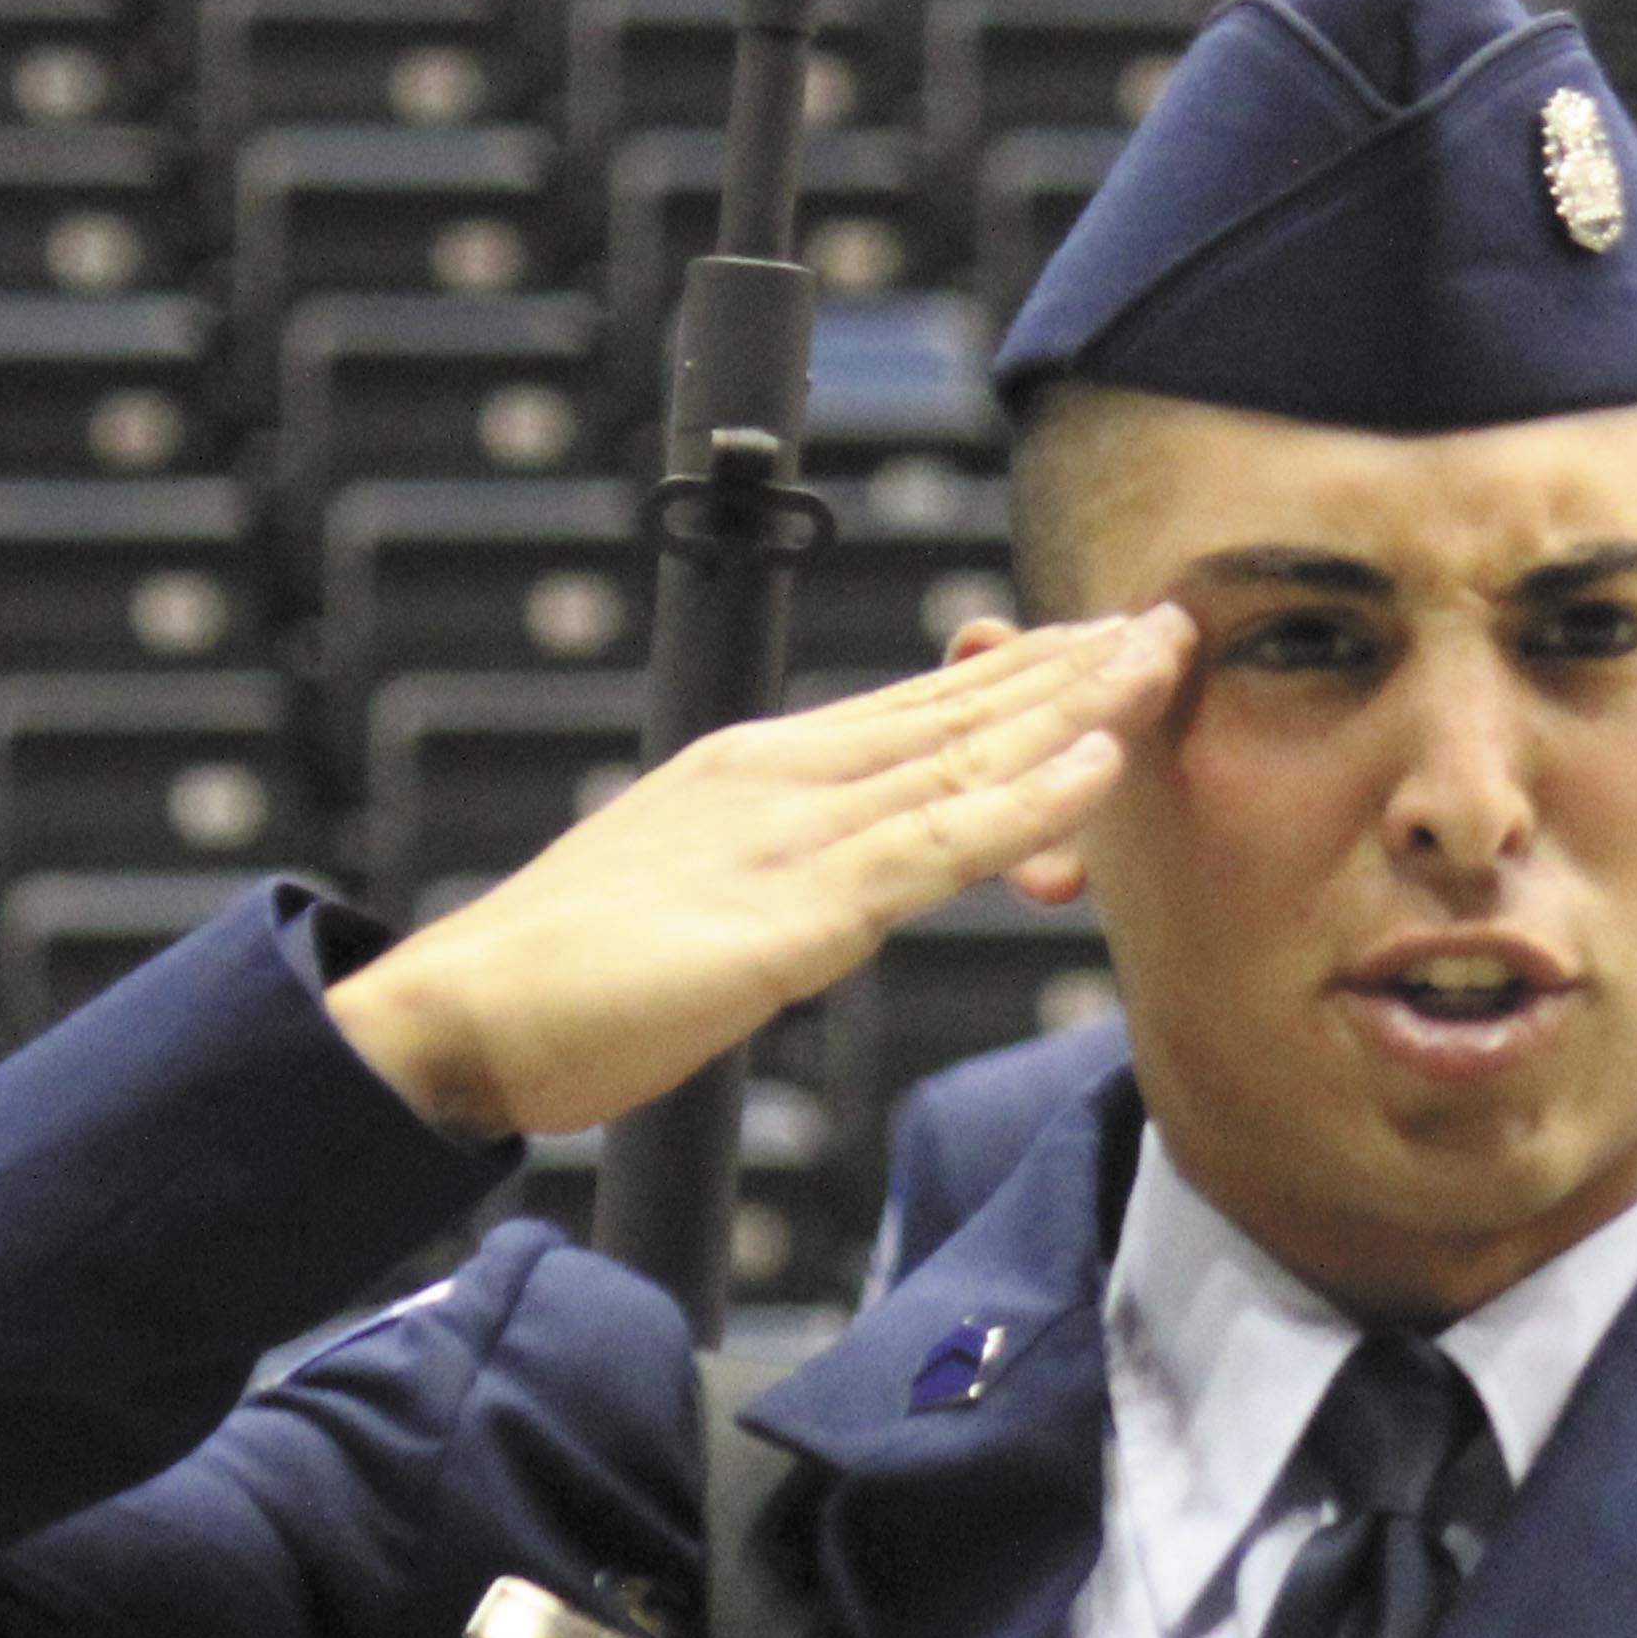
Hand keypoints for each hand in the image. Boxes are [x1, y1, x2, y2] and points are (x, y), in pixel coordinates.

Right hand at [329, 607, 1192, 1139]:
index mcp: (763, 772)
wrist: (462, 1018)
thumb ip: (788, 879)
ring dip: (1079, 706)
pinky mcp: (798, 912)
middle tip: (1174, 619)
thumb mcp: (707, 901)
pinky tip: (1098, 765)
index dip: (1025, 675)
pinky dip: (1026, 801)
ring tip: (1166, 657)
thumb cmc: (571, 978)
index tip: (1108, 642)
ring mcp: (795, 836)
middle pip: (960, 711)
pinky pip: (937, 846)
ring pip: (967, 756)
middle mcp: (788, 780)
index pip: (922, 710)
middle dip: (1075, 666)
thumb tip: (849, 890)